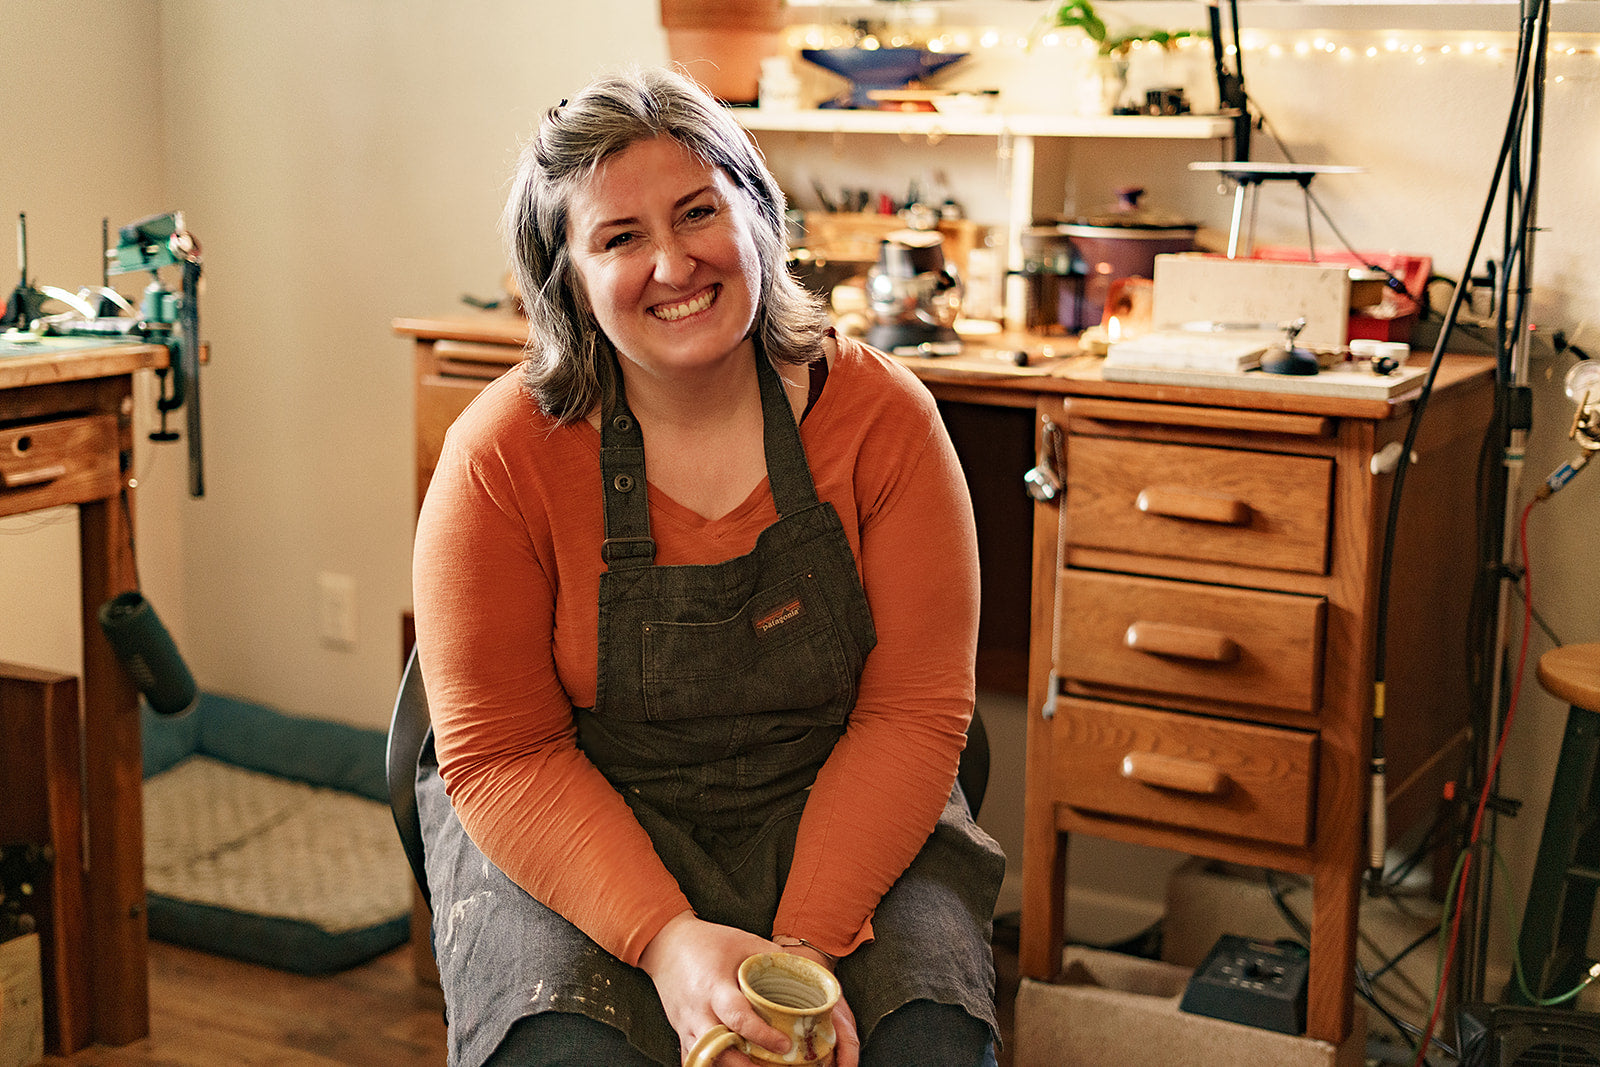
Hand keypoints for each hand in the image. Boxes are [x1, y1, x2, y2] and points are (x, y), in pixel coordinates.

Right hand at [639, 911, 859, 1066]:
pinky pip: (694, 1061)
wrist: (665, 943)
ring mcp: (686, 1025)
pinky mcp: (681, 1033)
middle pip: (719, 1050)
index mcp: (714, 986)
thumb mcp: (743, 941)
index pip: (737, 1017)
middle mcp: (697, 1011)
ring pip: (705, 1061)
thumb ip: (772, 959)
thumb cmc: (709, 940)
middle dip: (746, 1065)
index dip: (761, 1035)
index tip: (784, 1045)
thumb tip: (807, 975)